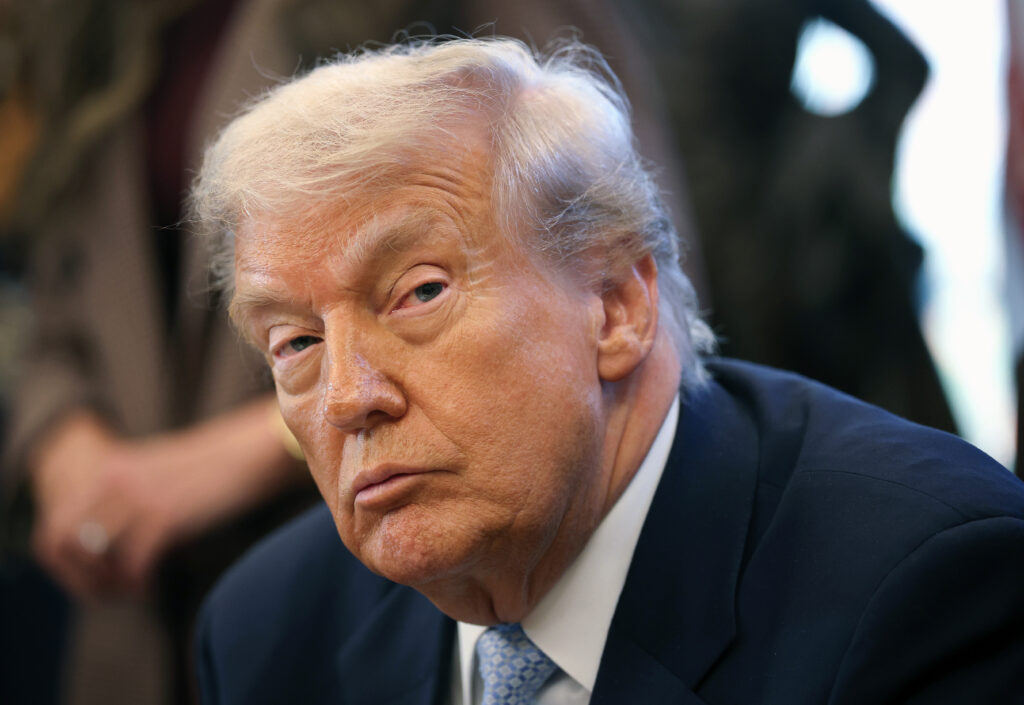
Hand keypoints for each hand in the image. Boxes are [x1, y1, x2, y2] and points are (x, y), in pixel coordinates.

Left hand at [30, 399, 305, 598]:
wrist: (253, 451)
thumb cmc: (214, 469)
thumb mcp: (157, 476)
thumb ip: (127, 501)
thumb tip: (107, 547)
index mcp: (109, 468)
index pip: (54, 524)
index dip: (64, 562)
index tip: (92, 579)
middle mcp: (115, 480)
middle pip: (65, 543)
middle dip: (82, 577)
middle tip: (109, 592)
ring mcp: (139, 497)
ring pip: (96, 557)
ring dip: (111, 583)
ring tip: (133, 590)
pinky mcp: (166, 516)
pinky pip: (134, 564)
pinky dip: (140, 584)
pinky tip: (152, 588)